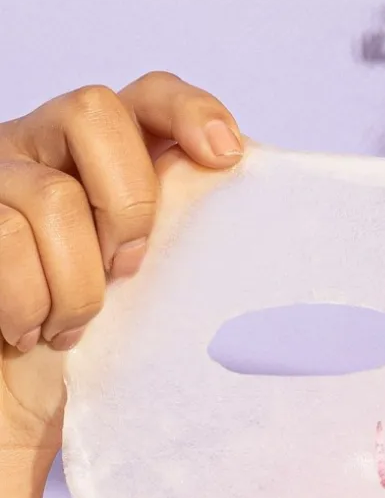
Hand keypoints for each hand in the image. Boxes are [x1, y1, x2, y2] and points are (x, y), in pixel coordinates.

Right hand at [0, 72, 244, 459]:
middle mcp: (41, 148)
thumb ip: (185, 228)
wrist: (19, 401)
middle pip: (94, 111)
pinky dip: (30, 302)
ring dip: (77, 282)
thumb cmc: (96, 348)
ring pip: (51, 195)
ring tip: (73, 325)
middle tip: (128, 270)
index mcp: (100, 154)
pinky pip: (5, 241)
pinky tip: (32, 331)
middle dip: (128, 201)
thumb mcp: (154, 280)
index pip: (148, 95)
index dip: (189, 110)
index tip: (226, 158)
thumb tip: (247, 190)